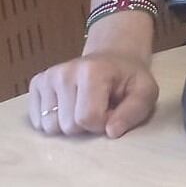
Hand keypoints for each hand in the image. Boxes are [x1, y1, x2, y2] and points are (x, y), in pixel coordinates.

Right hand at [27, 51, 158, 137]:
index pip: (88, 118)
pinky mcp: (36, 84)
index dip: (104, 123)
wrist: (113, 58)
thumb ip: (134, 111)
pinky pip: (38, 122)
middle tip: (100, 107)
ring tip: (85, 106)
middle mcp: (64, 72)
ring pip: (51, 127)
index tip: (113, 111)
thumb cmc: (129, 78)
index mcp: (92, 71)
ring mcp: (47, 77)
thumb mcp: (145, 91)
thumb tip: (111, 132)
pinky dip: (55, 121)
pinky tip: (70, 106)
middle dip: (87, 125)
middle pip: (68, 126)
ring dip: (70, 124)